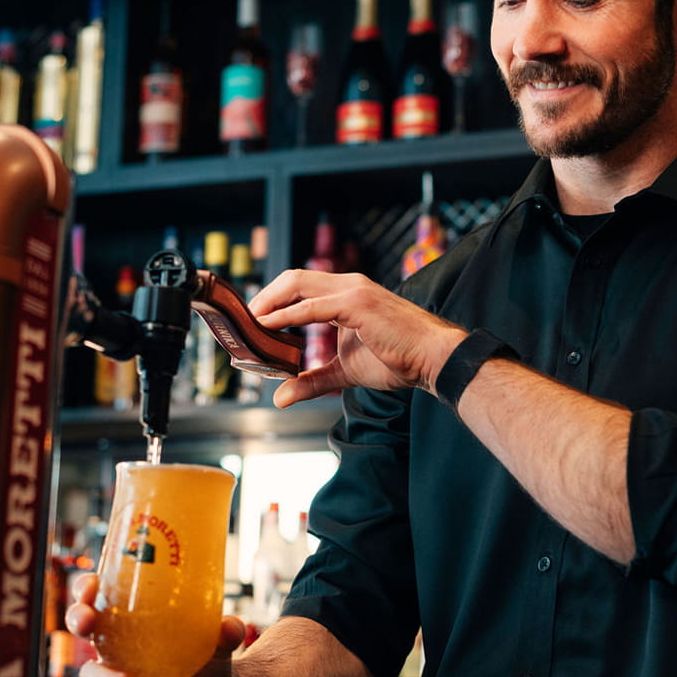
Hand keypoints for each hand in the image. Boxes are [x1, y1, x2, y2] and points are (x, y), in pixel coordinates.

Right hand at [65, 572, 245, 676]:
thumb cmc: (206, 666)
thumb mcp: (218, 646)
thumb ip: (224, 634)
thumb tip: (230, 626)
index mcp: (134, 621)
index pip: (101, 596)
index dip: (87, 588)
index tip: (90, 587)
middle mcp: (118, 646)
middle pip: (85, 628)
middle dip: (78, 620)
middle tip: (87, 622)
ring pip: (92, 674)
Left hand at [251, 270, 466, 406]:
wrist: (433, 359)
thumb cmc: (398, 360)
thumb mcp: (344, 372)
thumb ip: (312, 381)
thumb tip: (281, 397)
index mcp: (345, 294)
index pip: (299, 286)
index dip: (272, 299)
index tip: (251, 321)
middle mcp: (347, 285)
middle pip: (292, 278)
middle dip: (263, 297)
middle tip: (243, 322)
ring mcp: (352, 291)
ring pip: (297, 285)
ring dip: (268, 303)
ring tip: (249, 323)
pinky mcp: (357, 304)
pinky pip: (313, 307)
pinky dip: (286, 316)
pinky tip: (268, 326)